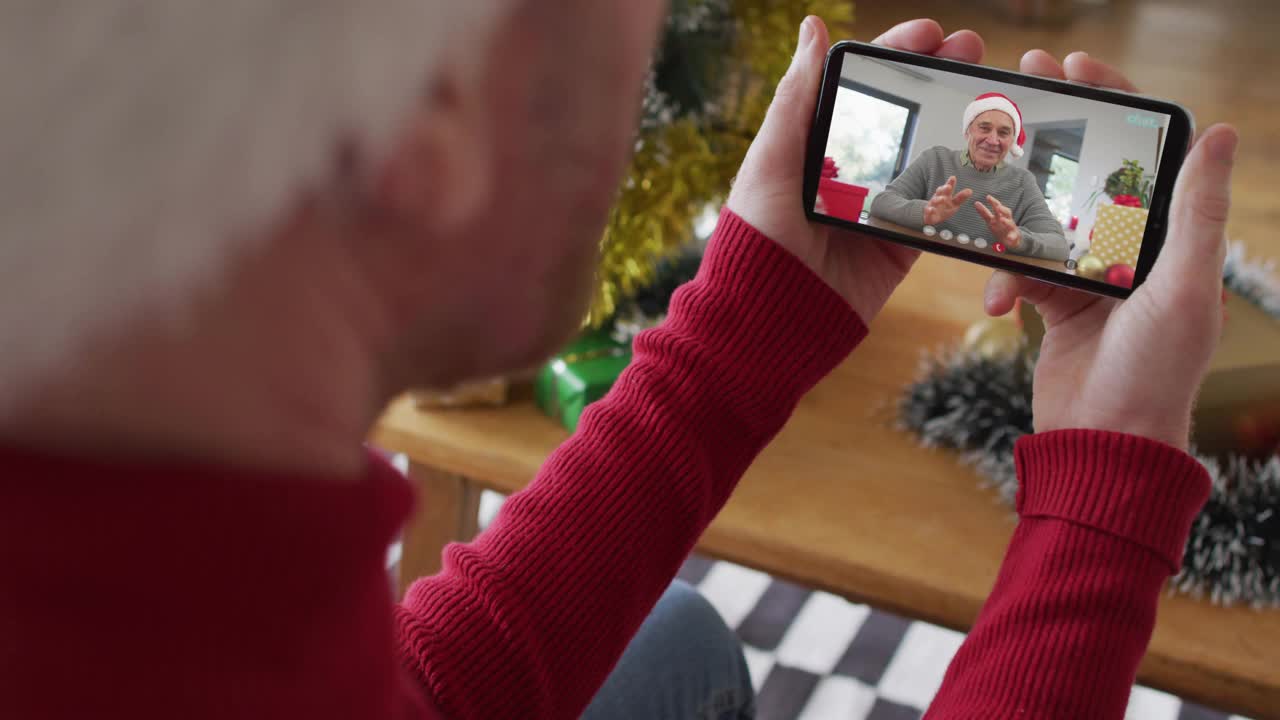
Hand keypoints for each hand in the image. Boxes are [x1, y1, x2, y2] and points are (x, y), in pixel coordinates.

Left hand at [727, 18, 984, 322]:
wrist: (771, 320)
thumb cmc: (758, 238)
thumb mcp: (772, 161)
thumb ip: (797, 98)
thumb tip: (812, 27)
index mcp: (816, 145)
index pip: (862, 85)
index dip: (896, 52)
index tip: (930, 32)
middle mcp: (850, 171)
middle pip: (904, 112)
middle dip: (939, 76)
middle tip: (972, 49)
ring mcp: (878, 206)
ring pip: (929, 153)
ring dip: (961, 121)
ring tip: (992, 93)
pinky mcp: (900, 244)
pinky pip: (939, 209)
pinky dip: (965, 184)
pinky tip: (993, 157)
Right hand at [923, 176, 973, 225]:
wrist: (931, 216)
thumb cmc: (944, 207)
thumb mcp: (954, 202)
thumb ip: (961, 197)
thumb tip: (970, 190)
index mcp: (946, 195)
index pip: (948, 188)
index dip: (950, 183)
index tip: (953, 177)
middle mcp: (938, 198)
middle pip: (940, 192)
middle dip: (944, 189)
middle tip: (949, 187)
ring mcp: (933, 205)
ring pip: (934, 201)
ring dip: (938, 200)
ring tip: (942, 199)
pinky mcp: (928, 213)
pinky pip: (928, 211)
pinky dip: (929, 210)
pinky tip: (931, 210)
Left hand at [974, 194, 1020, 248]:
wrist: (1012, 238)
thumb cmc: (1000, 227)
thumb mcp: (991, 220)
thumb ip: (984, 212)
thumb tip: (976, 203)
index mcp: (1000, 216)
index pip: (996, 207)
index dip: (992, 202)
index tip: (988, 196)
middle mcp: (1006, 220)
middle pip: (1005, 212)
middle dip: (1002, 209)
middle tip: (998, 207)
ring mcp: (1010, 228)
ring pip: (1010, 223)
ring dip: (1006, 222)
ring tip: (1002, 220)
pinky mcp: (1013, 236)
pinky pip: (1013, 237)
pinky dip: (1011, 237)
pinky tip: (1009, 238)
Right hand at [984, 50, 1236, 449]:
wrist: (1103, 444)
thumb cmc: (1155, 372)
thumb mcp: (1183, 287)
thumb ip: (1195, 211)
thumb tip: (1224, 131)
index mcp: (1171, 235)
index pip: (1145, 150)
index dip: (1113, 101)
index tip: (1073, 67)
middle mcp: (1132, 248)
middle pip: (1087, 171)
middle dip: (1050, 136)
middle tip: (1015, 97)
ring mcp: (1090, 275)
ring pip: (1042, 220)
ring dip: (1013, 219)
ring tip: (984, 208)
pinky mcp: (1055, 303)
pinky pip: (1019, 269)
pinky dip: (1004, 280)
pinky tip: (998, 303)